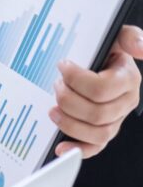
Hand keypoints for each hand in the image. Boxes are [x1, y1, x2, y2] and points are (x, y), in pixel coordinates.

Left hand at [50, 25, 142, 158]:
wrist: (96, 63)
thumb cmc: (103, 51)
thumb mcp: (115, 37)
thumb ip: (129, 37)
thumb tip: (140, 48)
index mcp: (128, 79)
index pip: (102, 88)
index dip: (77, 80)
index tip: (62, 67)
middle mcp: (126, 102)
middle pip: (98, 113)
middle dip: (70, 101)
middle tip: (56, 88)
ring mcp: (116, 120)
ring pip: (98, 133)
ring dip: (70, 124)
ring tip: (53, 111)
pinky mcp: (103, 133)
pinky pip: (95, 148)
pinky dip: (77, 149)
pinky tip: (61, 147)